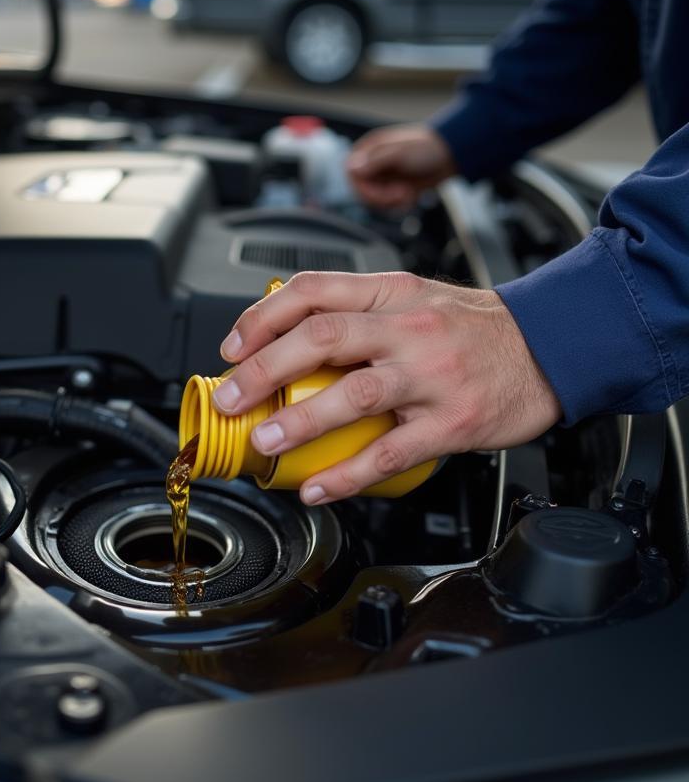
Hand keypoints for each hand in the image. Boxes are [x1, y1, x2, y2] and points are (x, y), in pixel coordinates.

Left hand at [211, 271, 560, 504]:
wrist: (550, 348)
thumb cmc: (473, 328)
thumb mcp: (414, 298)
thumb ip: (358, 310)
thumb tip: (286, 338)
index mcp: (391, 293)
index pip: (313, 292)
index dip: (262, 319)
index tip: (233, 349)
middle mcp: (408, 329)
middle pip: (322, 338)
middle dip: (264, 369)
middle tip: (230, 398)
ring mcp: (431, 377)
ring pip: (353, 395)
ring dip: (299, 421)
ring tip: (265, 441)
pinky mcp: (452, 423)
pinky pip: (391, 453)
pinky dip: (348, 475)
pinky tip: (317, 488)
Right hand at [348, 124, 456, 207]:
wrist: (450, 156)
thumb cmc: (426, 148)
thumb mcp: (400, 153)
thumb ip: (374, 161)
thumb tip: (350, 168)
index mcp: (368, 150)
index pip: (351, 175)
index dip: (363, 189)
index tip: (380, 193)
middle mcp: (372, 164)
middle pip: (362, 192)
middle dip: (381, 198)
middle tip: (401, 193)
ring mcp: (382, 178)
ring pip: (374, 202)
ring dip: (391, 202)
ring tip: (408, 193)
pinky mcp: (392, 189)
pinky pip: (387, 205)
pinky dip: (399, 204)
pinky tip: (411, 195)